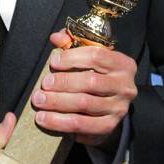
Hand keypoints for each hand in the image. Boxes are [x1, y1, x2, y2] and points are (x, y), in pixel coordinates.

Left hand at [31, 30, 136, 149]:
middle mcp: (125, 86)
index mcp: (122, 64)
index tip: (53, 62)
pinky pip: (82, 124)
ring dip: (57, 102)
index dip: (72, 58)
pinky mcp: (109, 126)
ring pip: (84, 104)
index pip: (97, 56)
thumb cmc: (95, 77)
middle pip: (90, 82)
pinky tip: (46, 119)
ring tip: (39, 101)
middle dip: (63, 82)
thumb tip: (56, 37)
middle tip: (43, 85)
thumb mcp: (88, 58)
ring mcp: (118, 108)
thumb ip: (72, 44)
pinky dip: (61, 122)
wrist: (108, 108)